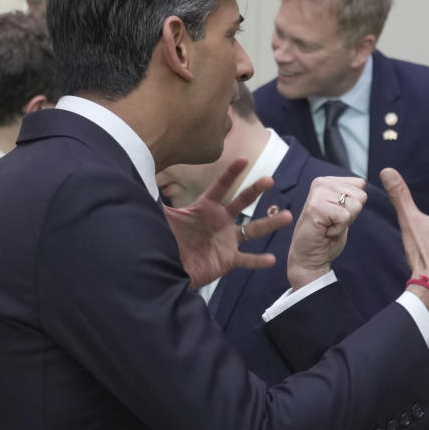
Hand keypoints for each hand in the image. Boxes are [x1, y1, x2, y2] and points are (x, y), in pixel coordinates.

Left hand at [163, 158, 292, 286]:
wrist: (166, 269)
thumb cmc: (165, 241)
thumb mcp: (162, 218)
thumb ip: (156, 198)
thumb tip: (141, 171)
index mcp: (206, 209)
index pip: (220, 187)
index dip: (231, 174)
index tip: (243, 160)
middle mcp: (220, 221)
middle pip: (241, 203)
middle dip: (254, 191)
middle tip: (269, 179)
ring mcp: (227, 240)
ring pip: (253, 229)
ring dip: (270, 223)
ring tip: (287, 216)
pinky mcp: (229, 260)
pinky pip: (247, 259)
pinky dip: (258, 260)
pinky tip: (272, 259)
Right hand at [287, 176, 367, 288]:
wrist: (309, 257)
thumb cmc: (326, 236)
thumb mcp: (343, 210)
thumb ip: (350, 196)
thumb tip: (363, 183)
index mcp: (327, 182)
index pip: (360, 184)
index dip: (354, 205)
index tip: (337, 215)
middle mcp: (320, 183)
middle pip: (360, 195)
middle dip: (350, 214)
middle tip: (332, 223)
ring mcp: (317, 194)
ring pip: (354, 205)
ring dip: (344, 222)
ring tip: (328, 226)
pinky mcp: (316, 207)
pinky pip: (345, 216)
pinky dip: (339, 229)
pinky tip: (325, 231)